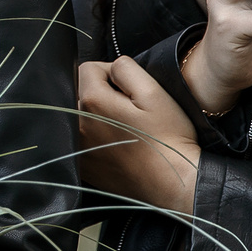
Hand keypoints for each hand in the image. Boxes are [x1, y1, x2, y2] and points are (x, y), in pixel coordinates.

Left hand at [76, 57, 200, 215]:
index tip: (130, 89)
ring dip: (98, 115)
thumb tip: (111, 67)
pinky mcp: (83, 167)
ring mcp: (78, 148)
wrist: (173, 183)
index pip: (88, 68)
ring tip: (125, 128)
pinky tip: (119, 144)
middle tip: (131, 110)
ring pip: (81, 116)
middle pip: (81, 92)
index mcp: (92, 102)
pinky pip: (82, 139)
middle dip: (102, 93)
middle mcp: (78, 125)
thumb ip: (125, 69)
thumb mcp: (153, 91)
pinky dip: (96, 137)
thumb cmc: (167, 137)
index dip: (111, 72)